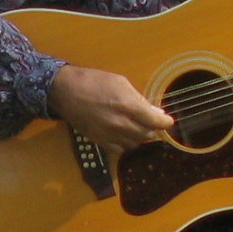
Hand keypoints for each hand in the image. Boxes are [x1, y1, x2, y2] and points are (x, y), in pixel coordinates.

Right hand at [47, 64, 174, 154]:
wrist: (65, 91)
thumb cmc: (94, 81)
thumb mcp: (120, 82)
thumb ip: (138, 99)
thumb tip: (154, 111)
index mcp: (128, 106)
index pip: (156, 122)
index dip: (165, 122)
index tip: (167, 121)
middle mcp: (120, 124)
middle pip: (147, 135)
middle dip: (153, 129)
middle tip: (151, 122)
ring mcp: (109, 135)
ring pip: (135, 144)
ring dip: (140, 136)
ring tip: (137, 127)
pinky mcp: (99, 141)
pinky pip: (120, 149)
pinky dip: (126, 143)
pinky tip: (124, 135)